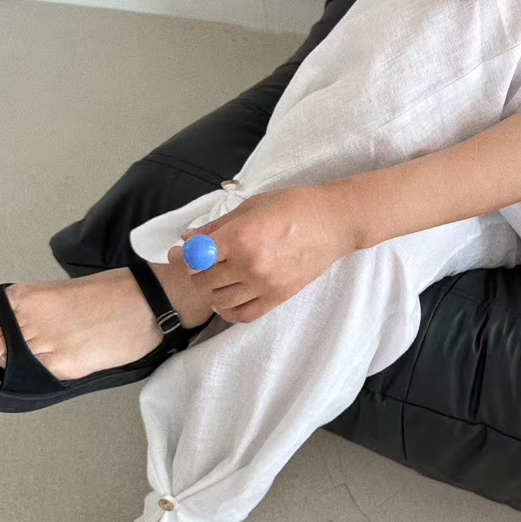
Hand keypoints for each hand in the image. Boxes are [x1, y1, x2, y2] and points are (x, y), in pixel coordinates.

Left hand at [178, 183, 357, 324]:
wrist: (333, 222)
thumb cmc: (293, 207)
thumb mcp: (251, 207)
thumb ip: (217, 226)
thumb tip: (188, 239)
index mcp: (239, 237)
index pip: (196, 256)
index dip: (187, 255)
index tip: (189, 251)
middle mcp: (249, 264)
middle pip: (203, 280)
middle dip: (199, 271)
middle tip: (205, 263)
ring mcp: (264, 284)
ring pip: (219, 299)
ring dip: (213, 289)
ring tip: (220, 278)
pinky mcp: (278, 297)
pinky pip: (242, 315)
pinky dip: (228, 310)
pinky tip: (227, 299)